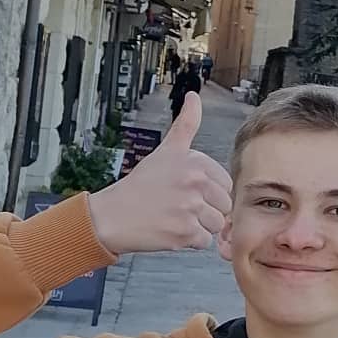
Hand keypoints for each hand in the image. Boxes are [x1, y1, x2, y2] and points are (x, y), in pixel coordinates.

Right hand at [89, 92, 232, 254]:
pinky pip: (204, 241)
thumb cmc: (140, 186)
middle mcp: (195, 182)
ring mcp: (190, 208)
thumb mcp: (165, 151)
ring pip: (216, 224)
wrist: (111, 216)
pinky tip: (170, 230)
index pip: (226, 185)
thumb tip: (193, 96)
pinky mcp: (185, 232)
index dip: (208, 192)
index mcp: (196, 162)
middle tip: (178, 207)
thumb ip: (186, 124)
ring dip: (198, 227)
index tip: (185, 191)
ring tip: (174, 218)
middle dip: (206, 210)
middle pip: (224, 205)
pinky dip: (189, 241)